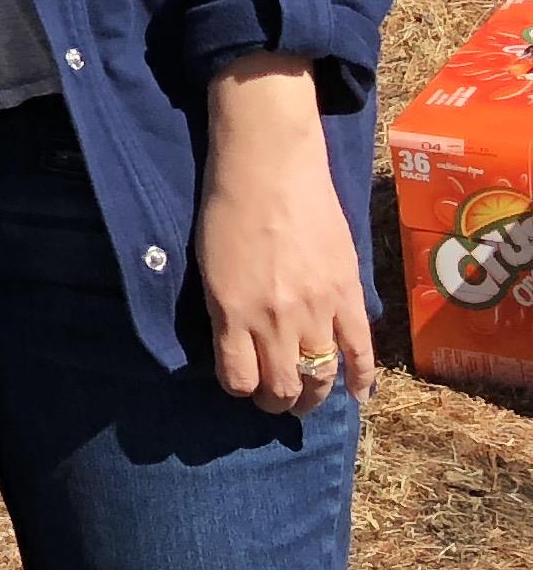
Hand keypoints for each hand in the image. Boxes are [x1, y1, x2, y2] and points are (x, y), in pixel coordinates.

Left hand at [199, 55, 374, 414]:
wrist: (270, 167)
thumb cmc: (226, 209)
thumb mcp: (208, 267)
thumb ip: (224, 311)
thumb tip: (237, 346)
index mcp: (231, 313)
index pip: (238, 379)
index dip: (240, 390)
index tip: (242, 385)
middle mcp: (274, 320)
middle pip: (282, 386)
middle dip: (277, 403)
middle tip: (276, 401)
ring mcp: (316, 310)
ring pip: (321, 377)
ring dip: (314, 396)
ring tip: (308, 399)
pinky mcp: (349, 295)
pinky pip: (361, 351)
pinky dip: (361, 379)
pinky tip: (358, 394)